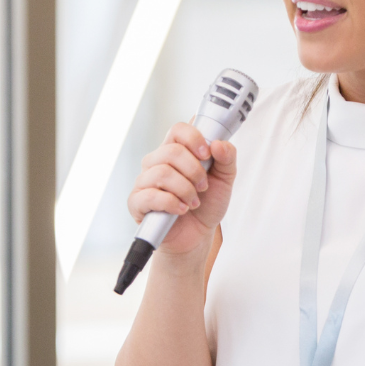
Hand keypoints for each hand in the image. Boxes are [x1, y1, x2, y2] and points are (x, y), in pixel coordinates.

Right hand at [126, 123, 237, 259]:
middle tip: (203, 186)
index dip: (194, 139)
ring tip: (193, 202)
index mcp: (176, 152)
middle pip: (171, 151)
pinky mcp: (137, 202)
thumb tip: (218, 143)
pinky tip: (181, 209)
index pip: (178, 130)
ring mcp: (144, 181)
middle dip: (194, 171)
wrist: (197, 235)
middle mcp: (157, 163)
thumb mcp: (225, 180)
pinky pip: (151, 195)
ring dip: (185, 189)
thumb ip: (227, 158)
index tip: (207, 155)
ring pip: (162, 173)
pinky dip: (172, 203)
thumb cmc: (207, 205)